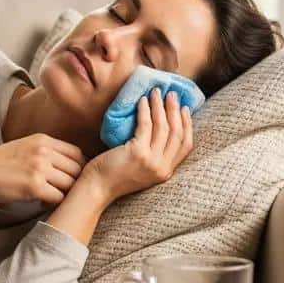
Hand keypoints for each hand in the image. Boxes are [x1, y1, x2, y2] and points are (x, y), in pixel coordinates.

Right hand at [0, 134, 88, 205]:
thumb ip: (45, 152)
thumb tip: (64, 165)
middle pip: (77, 170)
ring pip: (70, 184)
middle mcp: (45, 152)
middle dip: (74, 183)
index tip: (72, 178)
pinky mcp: (34, 186)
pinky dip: (54, 203)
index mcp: (44, 140)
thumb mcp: (24, 146)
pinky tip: (44, 203)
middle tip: (65, 192)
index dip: (78, 168)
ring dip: (64, 194)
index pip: (77, 153)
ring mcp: (40, 168)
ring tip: (54, 198)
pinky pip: (58, 197)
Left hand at [83, 87, 193, 202]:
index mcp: (165, 172)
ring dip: (161, 106)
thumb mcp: (141, 169)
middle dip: (176, 111)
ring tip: (156, 92)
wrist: (96, 190)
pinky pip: (146, 125)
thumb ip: (152, 156)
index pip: (186, 146)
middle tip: (172, 94)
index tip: (184, 109)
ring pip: (163, 127)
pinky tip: (142, 101)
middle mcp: (162, 168)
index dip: (187, 125)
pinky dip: (145, 111)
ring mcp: (151, 161)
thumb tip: (158, 129)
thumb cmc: (113, 177)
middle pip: (177, 133)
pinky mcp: (138, 153)